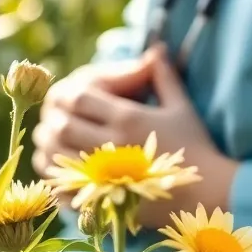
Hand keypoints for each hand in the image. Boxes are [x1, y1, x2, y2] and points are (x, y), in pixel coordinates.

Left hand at [32, 46, 235, 228]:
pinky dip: (52, 175)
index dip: (69, 93)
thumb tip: (156, 49)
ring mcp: (101, 176)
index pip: (80, 98)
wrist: (203, 192)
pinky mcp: (98, 202)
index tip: (73, 94)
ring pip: (53, 156)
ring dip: (47, 144)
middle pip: (60, 126)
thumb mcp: (181, 106)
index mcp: (128, 119)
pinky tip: (59, 167)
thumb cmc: (194, 145)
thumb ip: (164, 77)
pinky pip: (60, 186)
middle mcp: (110, 146)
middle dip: (53, 118)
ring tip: (53, 137)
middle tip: (55, 115)